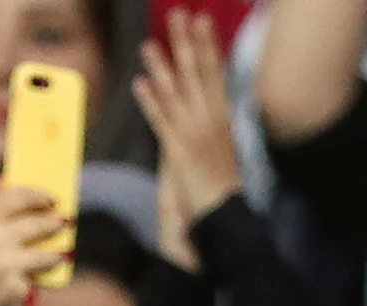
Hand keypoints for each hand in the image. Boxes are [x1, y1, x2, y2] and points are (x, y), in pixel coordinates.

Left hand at [136, 9, 242, 267]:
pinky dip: (151, 103)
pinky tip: (140, 84)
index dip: (209, 47)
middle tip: (182, 15)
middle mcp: (211, 124)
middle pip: (199, 75)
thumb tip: (202, 121)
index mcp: (222, 122)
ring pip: (178, 94)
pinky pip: (162, 123)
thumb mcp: (218, 159)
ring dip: (163, 67)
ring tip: (150, 44)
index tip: (204, 22)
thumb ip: (209, 135)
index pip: (216, 75)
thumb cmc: (222, 198)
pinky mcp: (180, 154)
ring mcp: (196, 137)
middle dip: (188, 44)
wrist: (226, 224)